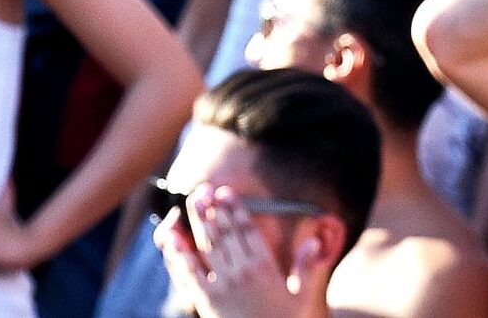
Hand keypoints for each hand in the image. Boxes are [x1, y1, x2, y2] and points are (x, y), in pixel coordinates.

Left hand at [157, 187, 330, 317]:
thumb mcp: (300, 297)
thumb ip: (306, 268)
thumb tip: (315, 242)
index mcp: (265, 268)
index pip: (247, 231)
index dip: (236, 209)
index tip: (226, 192)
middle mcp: (242, 271)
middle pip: (225, 232)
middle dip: (213, 208)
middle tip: (203, 189)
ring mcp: (223, 284)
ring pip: (207, 245)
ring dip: (198, 220)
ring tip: (193, 201)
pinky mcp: (207, 298)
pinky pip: (190, 272)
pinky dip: (180, 253)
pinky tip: (172, 237)